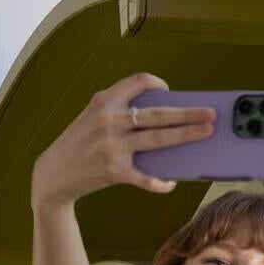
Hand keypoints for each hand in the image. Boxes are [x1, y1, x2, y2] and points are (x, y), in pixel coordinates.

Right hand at [31, 72, 215, 208]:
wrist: (52, 175)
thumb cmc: (77, 144)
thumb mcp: (91, 118)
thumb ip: (116, 111)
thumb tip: (160, 116)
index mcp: (104, 101)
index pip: (138, 82)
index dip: (157, 83)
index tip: (169, 91)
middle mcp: (109, 120)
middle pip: (158, 114)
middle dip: (189, 113)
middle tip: (211, 114)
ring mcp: (112, 146)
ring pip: (158, 139)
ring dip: (186, 136)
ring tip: (205, 133)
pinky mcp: (114, 171)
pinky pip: (146, 176)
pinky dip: (160, 181)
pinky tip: (169, 182)